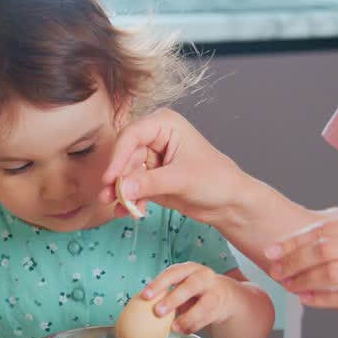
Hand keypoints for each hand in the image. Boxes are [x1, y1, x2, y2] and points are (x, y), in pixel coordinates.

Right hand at [98, 109, 250, 226]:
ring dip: (121, 191)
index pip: (132, 135)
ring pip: (127, 173)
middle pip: (126, 155)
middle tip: (107, 197)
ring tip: (117, 208)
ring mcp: (153, 158)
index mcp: (165, 124)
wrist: (230, 203)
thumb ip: (150, 183)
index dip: (118, 156)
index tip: (110, 178)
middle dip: (117, 178)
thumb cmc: (216, 180)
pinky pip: (133, 186)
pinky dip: (130, 199)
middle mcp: (156, 137)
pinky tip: (129, 212)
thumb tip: (121, 188)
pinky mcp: (152, 178)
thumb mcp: (181, 179)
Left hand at [140, 262, 239, 334]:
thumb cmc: (193, 289)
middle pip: (189, 286)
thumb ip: (165, 291)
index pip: (172, 273)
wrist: (224, 295)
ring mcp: (213, 292)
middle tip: (158, 312)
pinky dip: (193, 327)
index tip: (145, 296)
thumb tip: (138, 305)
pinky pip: (205, 319)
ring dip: (186, 318)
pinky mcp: (218, 308)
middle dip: (173, 299)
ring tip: (173, 328)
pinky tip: (183, 331)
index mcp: (188, 268)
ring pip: (202, 306)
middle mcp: (203, 277)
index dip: (159, 284)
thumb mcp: (181, 283)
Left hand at [267, 207, 337, 322]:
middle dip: (291, 259)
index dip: (296, 239)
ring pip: (330, 269)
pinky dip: (322, 299)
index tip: (276, 248)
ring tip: (287, 285)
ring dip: (302, 278)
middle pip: (323, 246)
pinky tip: (308, 299)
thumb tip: (318, 246)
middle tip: (273, 268)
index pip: (327, 227)